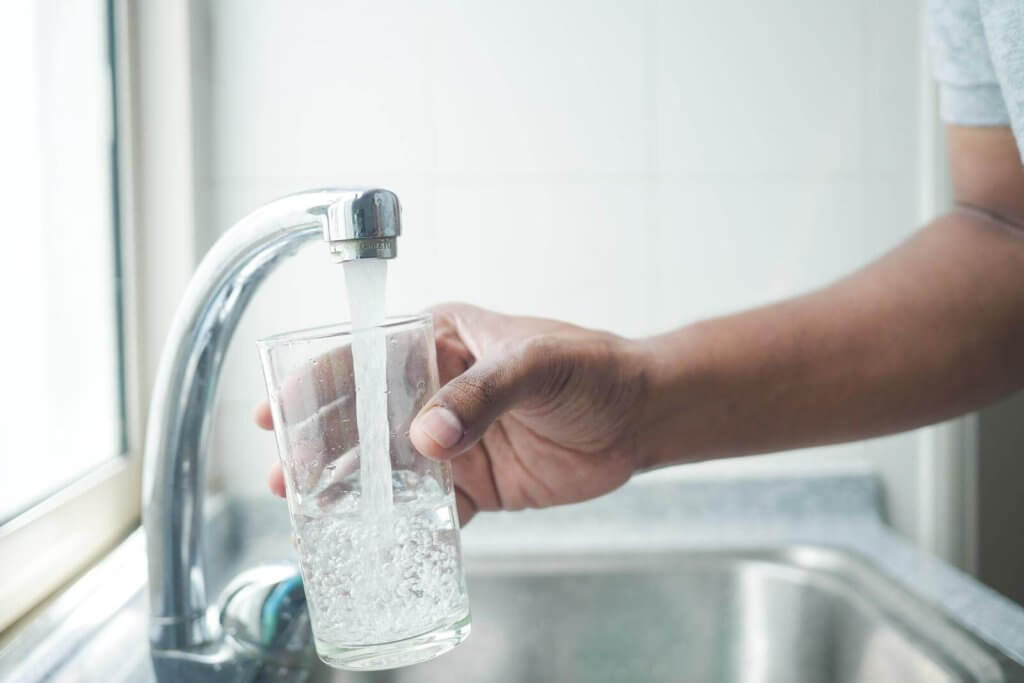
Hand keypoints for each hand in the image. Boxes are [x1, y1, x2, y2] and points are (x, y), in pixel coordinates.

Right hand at [254, 303, 650, 523]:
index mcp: (440, 342)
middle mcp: (435, 389)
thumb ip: (481, 395)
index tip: (278, 412)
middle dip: (320, 444)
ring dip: (349, 487)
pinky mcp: (474, 483)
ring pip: (387, 465)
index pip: (366, 358)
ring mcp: (452, 439)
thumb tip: (427, 438)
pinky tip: (372, 539)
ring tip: (309, 511)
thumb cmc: (590, 368)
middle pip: (363, 417)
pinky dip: (402, 523)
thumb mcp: (535, 365)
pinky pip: (428, 506)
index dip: (316, 383)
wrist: (639, 416)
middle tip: (285, 476)